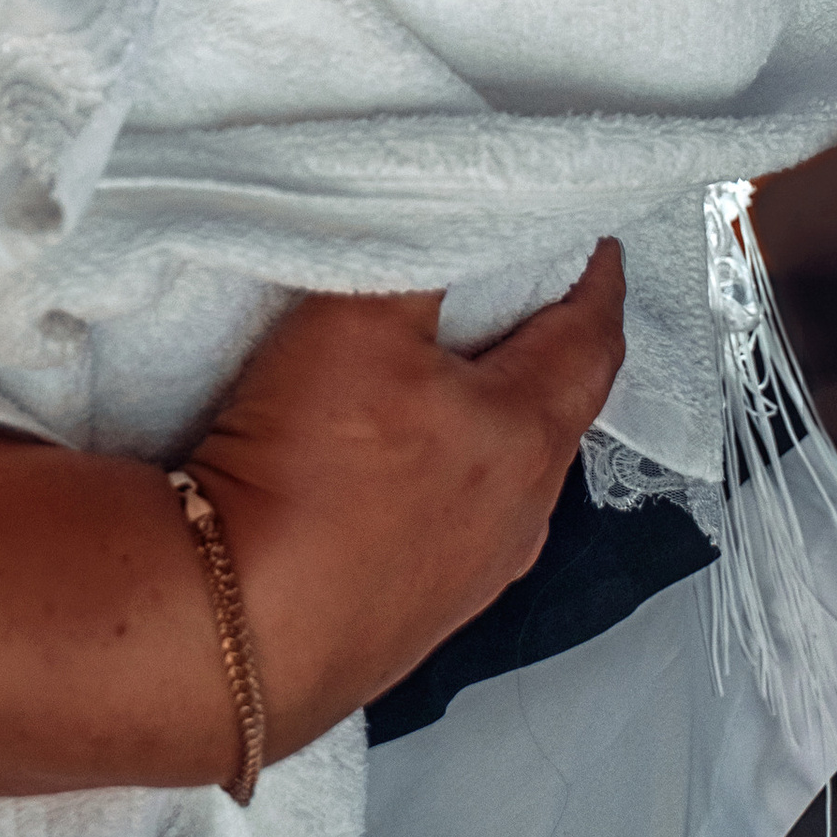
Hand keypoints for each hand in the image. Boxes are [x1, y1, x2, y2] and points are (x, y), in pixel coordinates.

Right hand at [184, 242, 626, 760]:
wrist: (239, 627)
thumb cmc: (311, 469)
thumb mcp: (359, 318)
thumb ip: (416, 256)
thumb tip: (452, 210)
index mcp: (527, 436)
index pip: (591, 342)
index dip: (597, 284)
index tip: (596, 248)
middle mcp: (518, 514)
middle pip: (556, 413)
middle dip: (547, 352)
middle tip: (525, 298)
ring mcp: (471, 577)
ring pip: (506, 478)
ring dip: (492, 425)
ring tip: (452, 384)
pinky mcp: (415, 616)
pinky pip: (453, 528)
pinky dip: (444, 481)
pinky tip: (396, 475)